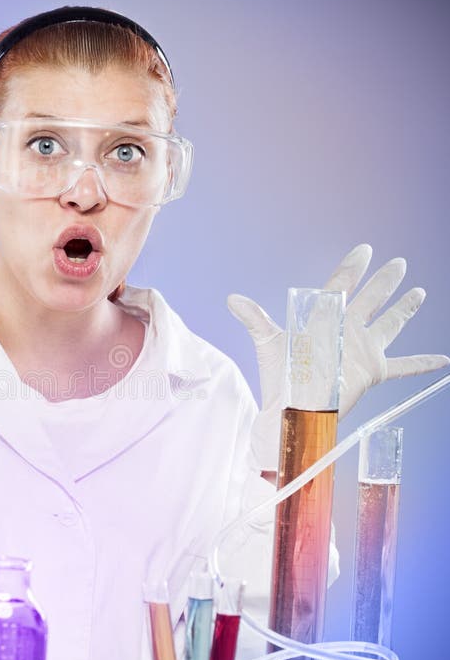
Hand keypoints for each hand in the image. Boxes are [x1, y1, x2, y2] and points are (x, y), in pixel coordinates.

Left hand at [228, 244, 448, 471]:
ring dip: (404, 309)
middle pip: (370, 299)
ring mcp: (361, 350)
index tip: (365, 249)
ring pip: (389, 324)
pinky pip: (404, 366)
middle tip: (398, 263)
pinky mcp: (372, 371)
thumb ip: (254, 318)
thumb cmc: (279, 378)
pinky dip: (423, 363)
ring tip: (418, 292)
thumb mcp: (268, 343)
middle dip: (384, 281)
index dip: (353, 267)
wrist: (292, 410)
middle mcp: (346, 330)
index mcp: (323, 319)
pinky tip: (443, 360)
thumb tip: (231, 298)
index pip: (342, 286)